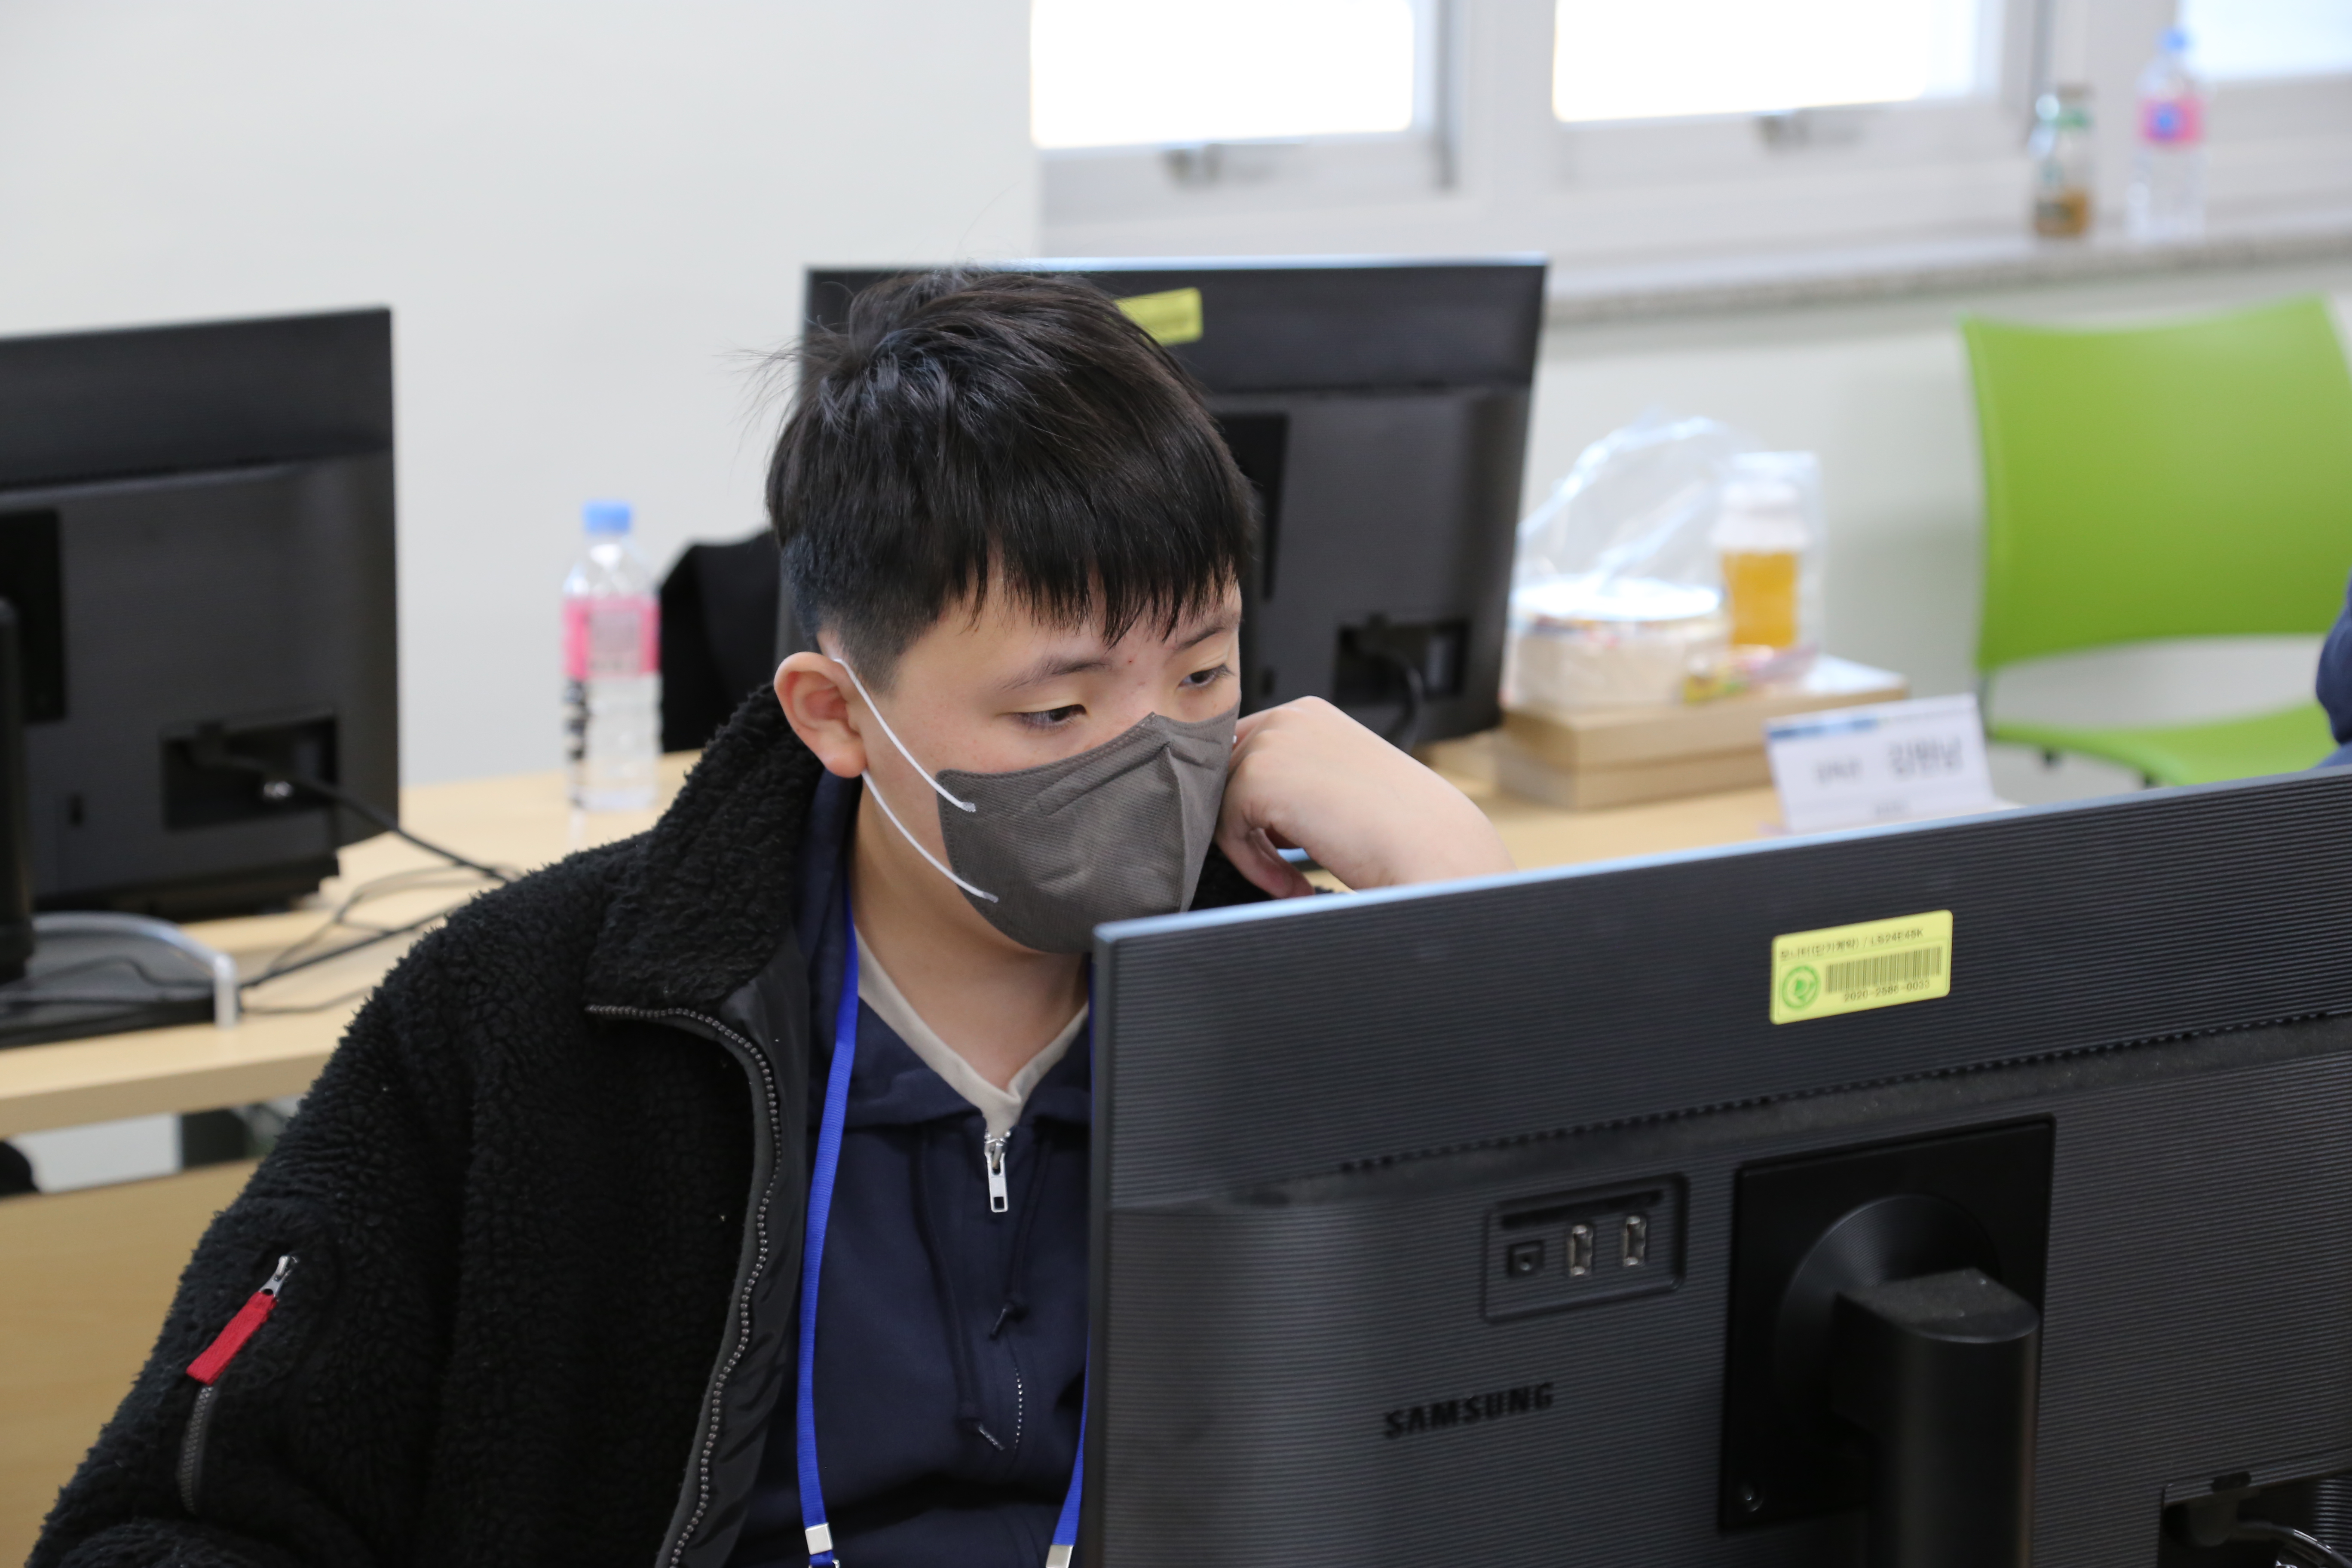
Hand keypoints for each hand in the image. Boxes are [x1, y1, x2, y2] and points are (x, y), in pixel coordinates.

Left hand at [1215, 697, 1515, 897]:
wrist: (1432, 848)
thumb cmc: (1401, 828)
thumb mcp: (1340, 784)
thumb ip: (1297, 780)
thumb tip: (1254, 807)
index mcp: (1310, 714)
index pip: (1248, 753)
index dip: (1257, 804)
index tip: (1283, 843)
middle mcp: (1289, 716)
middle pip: (1228, 776)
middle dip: (1248, 824)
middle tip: (1285, 865)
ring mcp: (1272, 742)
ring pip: (1224, 804)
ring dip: (1253, 850)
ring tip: (1292, 880)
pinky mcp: (1258, 777)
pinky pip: (1228, 829)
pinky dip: (1255, 865)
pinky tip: (1293, 884)